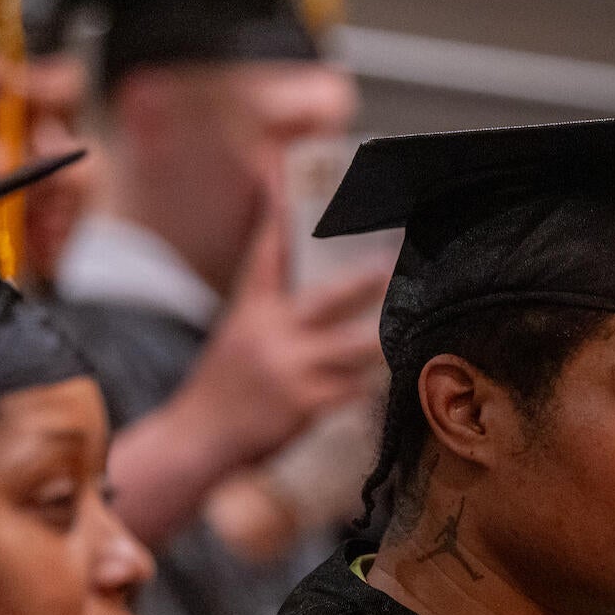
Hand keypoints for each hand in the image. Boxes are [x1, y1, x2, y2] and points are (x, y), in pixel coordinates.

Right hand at [167, 188, 386, 475]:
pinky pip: (355, 388)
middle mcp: (270, 334)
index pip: (268, 253)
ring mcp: (289, 369)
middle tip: (397, 259)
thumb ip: (271, 305)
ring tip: (416, 321)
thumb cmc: (226, 385)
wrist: (198, 437)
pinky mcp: (305, 405)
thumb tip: (307, 282)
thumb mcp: (239, 334)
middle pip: (327, 298)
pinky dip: (377, 382)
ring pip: (353, 347)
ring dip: (386, 336)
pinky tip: (402, 374)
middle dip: (366, 279)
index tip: (299, 178)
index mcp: (251, 309)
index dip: (284, 213)